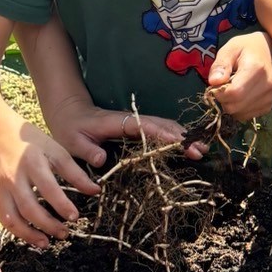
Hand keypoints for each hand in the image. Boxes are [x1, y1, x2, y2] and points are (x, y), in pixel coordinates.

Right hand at [0, 119, 100, 247]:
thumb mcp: (56, 151)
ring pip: (13, 219)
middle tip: (65, 233)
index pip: (48, 189)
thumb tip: (95, 191)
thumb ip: (75, 173)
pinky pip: (4, 219)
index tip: (75, 217)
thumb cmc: (32, 143)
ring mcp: (0, 188)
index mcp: (32, 163)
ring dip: (30, 234)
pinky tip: (31, 236)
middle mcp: (13, 178)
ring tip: (47, 243)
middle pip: (29, 208)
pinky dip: (17, 231)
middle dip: (48, 225)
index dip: (62, 205)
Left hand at [47, 95, 195, 168]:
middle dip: (182, 137)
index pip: (145, 127)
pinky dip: (177, 137)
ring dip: (183, 137)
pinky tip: (188, 146)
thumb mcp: (73, 142)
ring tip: (201, 149)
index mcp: (118, 122)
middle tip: (200, 151)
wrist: (70, 112)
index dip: (163, 134)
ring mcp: (137, 123)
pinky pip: (161, 130)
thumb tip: (102, 159)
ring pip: (165, 126)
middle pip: (162, 125)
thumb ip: (86, 150)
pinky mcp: (138, 128)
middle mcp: (132, 120)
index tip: (179, 143)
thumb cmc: (71, 129)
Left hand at [209, 32, 271, 120]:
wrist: (268, 53)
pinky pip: (245, 116)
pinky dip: (238, 109)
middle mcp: (266, 85)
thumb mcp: (230, 49)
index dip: (219, 91)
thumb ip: (221, 64)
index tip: (217, 82)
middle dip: (223, 99)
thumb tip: (213, 82)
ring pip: (239, 114)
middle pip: (235, 106)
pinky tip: (241, 95)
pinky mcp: (268, 106)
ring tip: (234, 88)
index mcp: (256, 69)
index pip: (233, 92)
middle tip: (224, 85)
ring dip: (230, 105)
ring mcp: (269, 97)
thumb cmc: (245, 49)